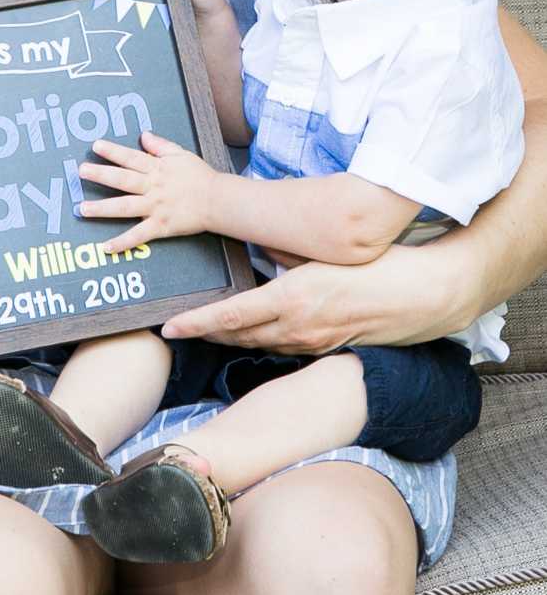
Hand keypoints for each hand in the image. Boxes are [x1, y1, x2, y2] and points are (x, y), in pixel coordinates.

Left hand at [78, 130, 221, 252]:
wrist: (218, 200)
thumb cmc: (200, 176)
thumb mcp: (181, 154)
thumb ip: (161, 145)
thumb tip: (144, 135)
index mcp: (157, 168)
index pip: (131, 158)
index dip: (113, 151)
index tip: (95, 146)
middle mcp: (153, 187)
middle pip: (123, 180)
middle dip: (101, 175)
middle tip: (81, 172)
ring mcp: (156, 207)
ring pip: (125, 207)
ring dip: (103, 209)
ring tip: (82, 209)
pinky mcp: (161, 226)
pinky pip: (139, 235)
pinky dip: (123, 242)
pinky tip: (106, 247)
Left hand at [161, 244, 456, 353]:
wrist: (423, 297)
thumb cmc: (377, 266)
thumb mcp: (325, 253)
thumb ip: (288, 252)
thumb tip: (261, 247)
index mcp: (293, 298)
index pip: (232, 316)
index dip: (197, 324)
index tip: (171, 327)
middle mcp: (298, 327)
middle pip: (239, 336)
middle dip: (206, 333)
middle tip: (178, 329)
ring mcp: (313, 342)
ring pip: (260, 343)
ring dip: (232, 337)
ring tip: (206, 329)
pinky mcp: (328, 346)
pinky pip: (285, 345)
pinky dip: (263, 338)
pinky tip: (255, 329)